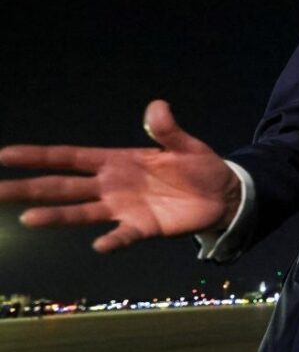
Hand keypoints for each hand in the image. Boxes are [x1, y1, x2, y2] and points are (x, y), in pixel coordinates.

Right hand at [0, 100, 239, 251]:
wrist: (223, 194)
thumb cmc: (198, 166)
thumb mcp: (185, 144)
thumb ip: (168, 129)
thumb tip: (158, 106)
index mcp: (115, 161)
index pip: (69, 158)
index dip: (38, 156)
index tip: (4, 155)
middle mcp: (111, 186)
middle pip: (62, 187)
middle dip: (29, 188)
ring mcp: (124, 208)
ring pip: (81, 212)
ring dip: (56, 216)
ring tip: (27, 218)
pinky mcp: (143, 228)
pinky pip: (123, 236)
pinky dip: (113, 241)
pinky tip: (100, 245)